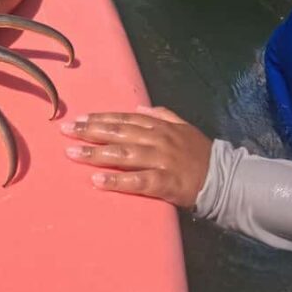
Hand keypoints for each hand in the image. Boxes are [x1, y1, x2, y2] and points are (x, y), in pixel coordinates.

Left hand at [61, 106, 211, 208]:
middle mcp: (156, 140)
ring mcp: (160, 161)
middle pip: (117, 133)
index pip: (123, 119)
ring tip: (73, 153)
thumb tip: (138, 108)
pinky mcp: (165, 184)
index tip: (78, 119)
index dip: (99, 118)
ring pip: (122, 155)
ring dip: (95, 154)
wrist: (226, 178)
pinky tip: (96, 181)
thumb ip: (161, 114)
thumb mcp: (183, 126)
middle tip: (65, 131)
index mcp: (159, 126)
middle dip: (89, 131)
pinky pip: (137, 182)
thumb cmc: (200, 153)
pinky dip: (116, 181)